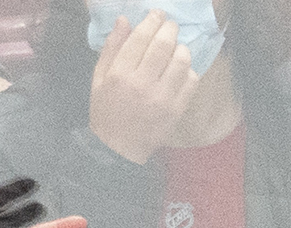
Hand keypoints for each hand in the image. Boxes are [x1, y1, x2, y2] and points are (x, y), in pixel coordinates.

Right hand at [89, 12, 197, 164]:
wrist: (117, 148)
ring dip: (180, 48)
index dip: (152, 21)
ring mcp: (161, 97)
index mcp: (119, 75)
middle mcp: (141, 84)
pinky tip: (179, 71)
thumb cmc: (106, 111)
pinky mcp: (176, 108)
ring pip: (182, 59)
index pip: (140, 38)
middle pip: (164, 44)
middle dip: (170, 29)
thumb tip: (124, 20)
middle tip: (169, 27)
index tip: (157, 15)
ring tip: (175, 50)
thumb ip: (111, 49)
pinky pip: (191, 78)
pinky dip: (188, 70)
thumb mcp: (99, 80)